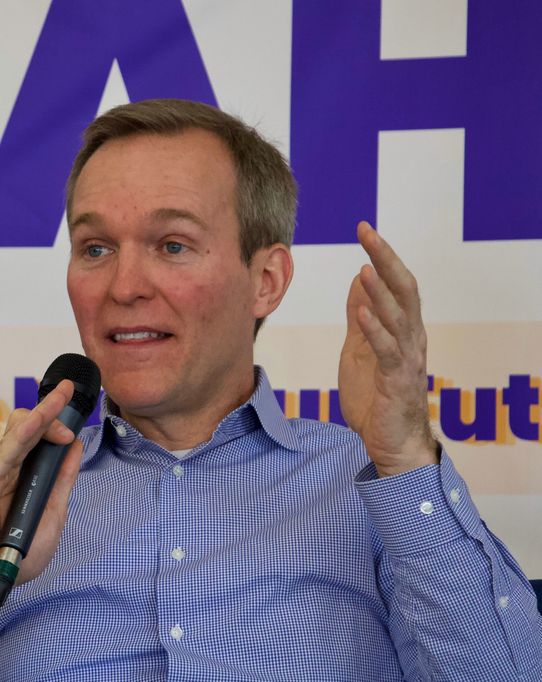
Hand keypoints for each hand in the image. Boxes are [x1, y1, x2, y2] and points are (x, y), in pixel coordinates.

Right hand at [0, 379, 82, 631]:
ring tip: (58, 403)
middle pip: (24, 426)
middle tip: (68, 413)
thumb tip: (73, 448)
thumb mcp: (50, 516)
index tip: (74, 414)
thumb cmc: (12, 555)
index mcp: (19, 474)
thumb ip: (60, 482)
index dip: (54, 418)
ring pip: (14, 434)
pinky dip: (19, 437)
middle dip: (50, 412)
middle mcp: (3, 469)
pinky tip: (33, 425)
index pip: (35, 434)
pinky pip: (2, 456)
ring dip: (39, 416)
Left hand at [338, 222, 437, 477]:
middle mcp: (411, 338)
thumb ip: (362, 315)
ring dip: (380, 291)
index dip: (382, 255)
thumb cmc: (376, 398)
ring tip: (364, 266)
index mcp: (403, 329)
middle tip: (368, 232)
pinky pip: (388, 352)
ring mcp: (407, 360)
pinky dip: (375, 330)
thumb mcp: (360, 348)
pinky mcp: (396, 382)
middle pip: (404, 290)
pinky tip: (363, 313)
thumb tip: (360, 277)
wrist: (390, 444)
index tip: (365, 228)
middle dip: (386, 259)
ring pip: (398, 317)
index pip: (397, 283)